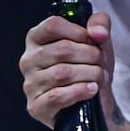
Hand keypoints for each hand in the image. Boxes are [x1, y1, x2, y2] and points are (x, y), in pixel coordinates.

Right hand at [19, 10, 112, 129]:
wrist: (94, 103)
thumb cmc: (89, 67)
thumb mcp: (98, 40)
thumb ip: (100, 24)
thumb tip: (98, 32)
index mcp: (36, 38)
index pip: (53, 25)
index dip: (79, 32)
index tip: (92, 41)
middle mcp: (28, 60)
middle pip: (62, 50)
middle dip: (90, 55)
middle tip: (101, 62)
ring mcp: (30, 84)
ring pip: (62, 73)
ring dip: (89, 74)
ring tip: (100, 76)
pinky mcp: (36, 107)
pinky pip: (57, 96)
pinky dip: (80, 92)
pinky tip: (91, 89)